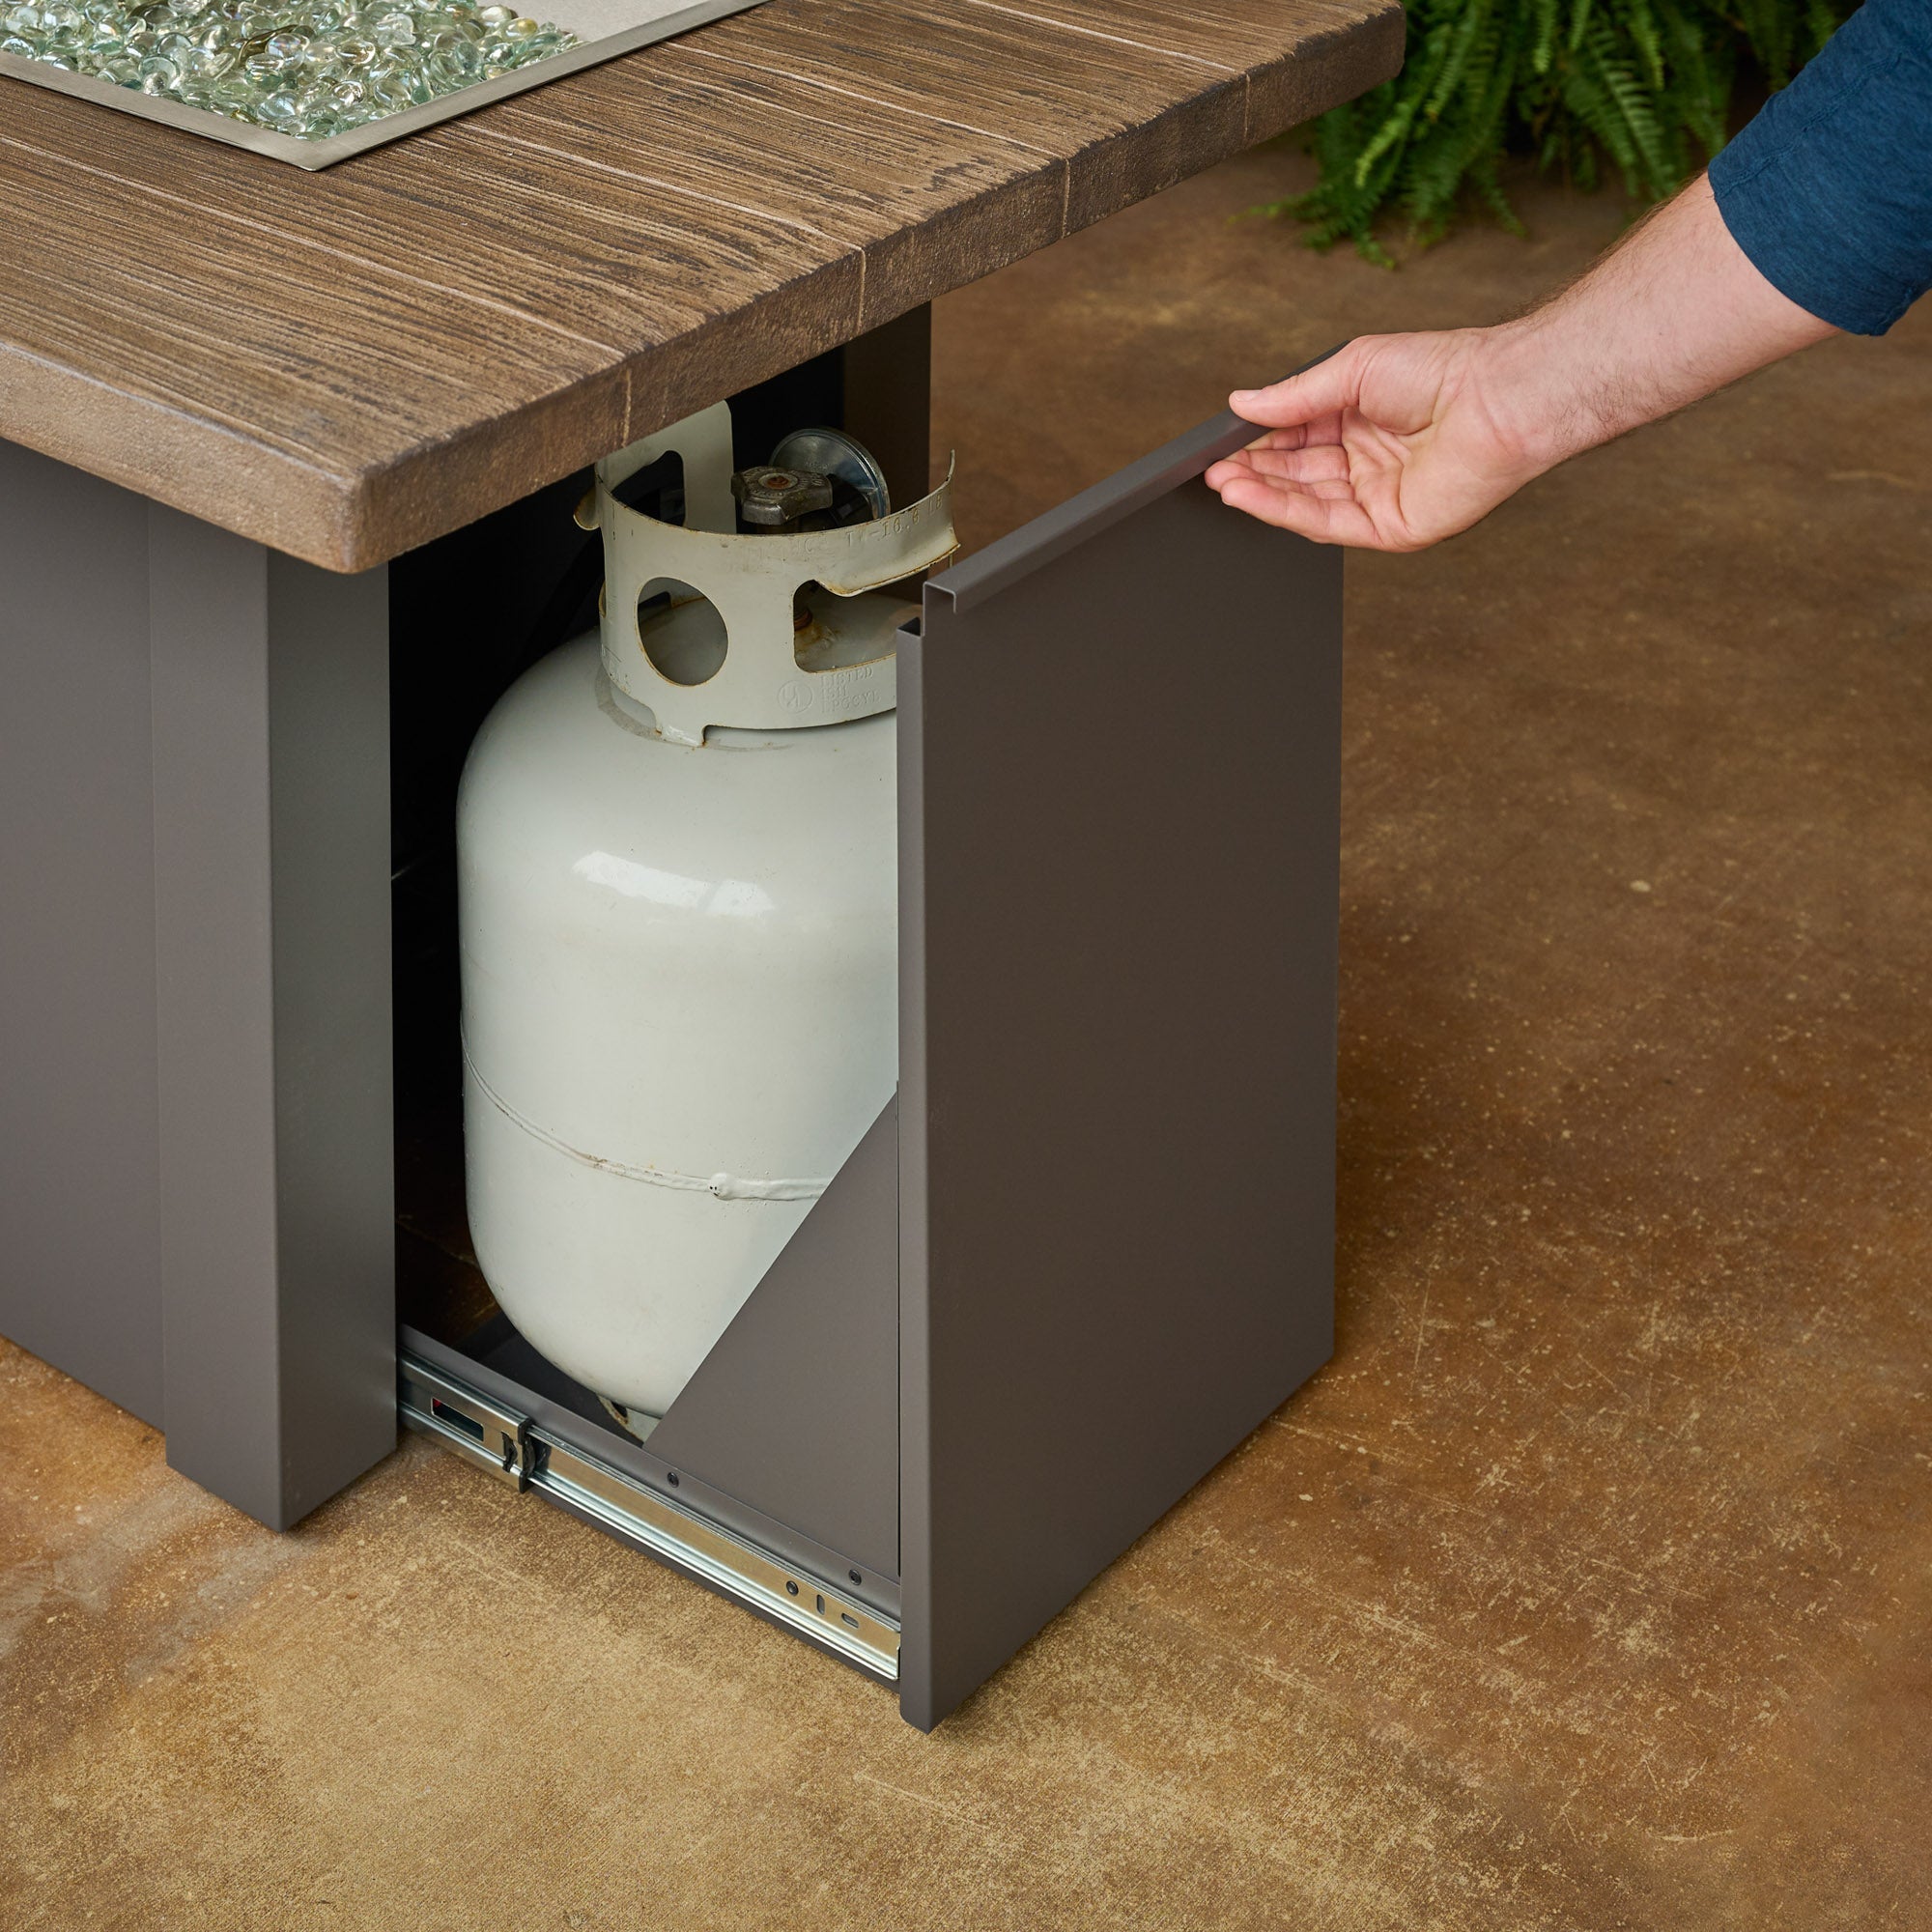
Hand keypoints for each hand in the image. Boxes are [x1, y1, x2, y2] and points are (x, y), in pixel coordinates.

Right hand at [1205, 331, 1542, 552]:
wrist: (1497, 397)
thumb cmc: (1443, 370)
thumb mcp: (1350, 369)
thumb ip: (1294, 396)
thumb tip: (1241, 405)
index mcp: (1361, 421)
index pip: (1296, 439)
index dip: (1258, 445)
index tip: (1220, 445)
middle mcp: (1367, 463)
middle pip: (1296, 475)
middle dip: (1252, 473)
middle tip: (1212, 470)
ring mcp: (1377, 498)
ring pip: (1305, 503)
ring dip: (1260, 494)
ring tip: (1222, 483)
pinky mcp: (1389, 528)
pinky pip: (1326, 524)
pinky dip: (1284, 512)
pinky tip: (1252, 495)